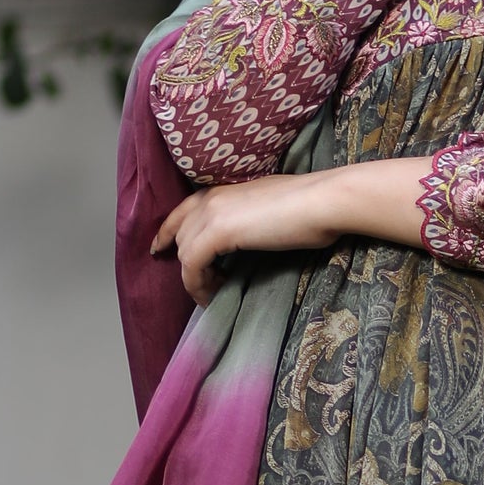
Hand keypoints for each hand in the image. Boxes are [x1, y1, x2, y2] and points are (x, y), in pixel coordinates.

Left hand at [149, 158, 432, 302]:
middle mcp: (212, 197)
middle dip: (181, 258)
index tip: (161, 247)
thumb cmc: (312, 206)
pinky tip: (213, 295)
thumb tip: (251, 235)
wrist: (322, 202)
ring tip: (212, 293)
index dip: (169, 228)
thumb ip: (251, 218)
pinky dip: (198, 285)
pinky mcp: (216, 233)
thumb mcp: (272, 209)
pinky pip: (192, 266)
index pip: (185, 208)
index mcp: (225, 188)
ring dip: (194, 278)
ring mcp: (212, 213)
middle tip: (196, 282)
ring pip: (184, 252)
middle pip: (180, 232)